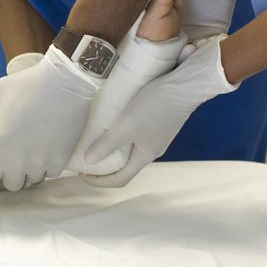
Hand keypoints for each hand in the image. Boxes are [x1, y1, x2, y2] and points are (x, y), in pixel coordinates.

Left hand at [0, 44, 100, 197]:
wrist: (65, 84)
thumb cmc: (27, 86)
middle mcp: (16, 160)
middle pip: (11, 185)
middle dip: (10, 176)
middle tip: (12, 163)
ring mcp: (39, 163)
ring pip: (32, 179)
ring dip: (30, 171)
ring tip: (32, 156)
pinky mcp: (60, 160)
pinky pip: (51, 173)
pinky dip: (48, 166)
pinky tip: (49, 153)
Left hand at [81, 34, 236, 187]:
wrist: (184, 85)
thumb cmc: (156, 106)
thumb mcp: (127, 125)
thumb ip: (108, 143)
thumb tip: (88, 161)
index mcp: (145, 156)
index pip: (120, 179)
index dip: (99, 181)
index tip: (81, 173)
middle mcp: (152, 149)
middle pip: (125, 166)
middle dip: (104, 166)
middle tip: (84, 157)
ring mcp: (156, 135)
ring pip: (129, 150)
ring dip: (111, 149)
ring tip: (94, 140)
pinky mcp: (157, 121)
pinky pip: (135, 135)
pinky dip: (120, 135)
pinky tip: (111, 123)